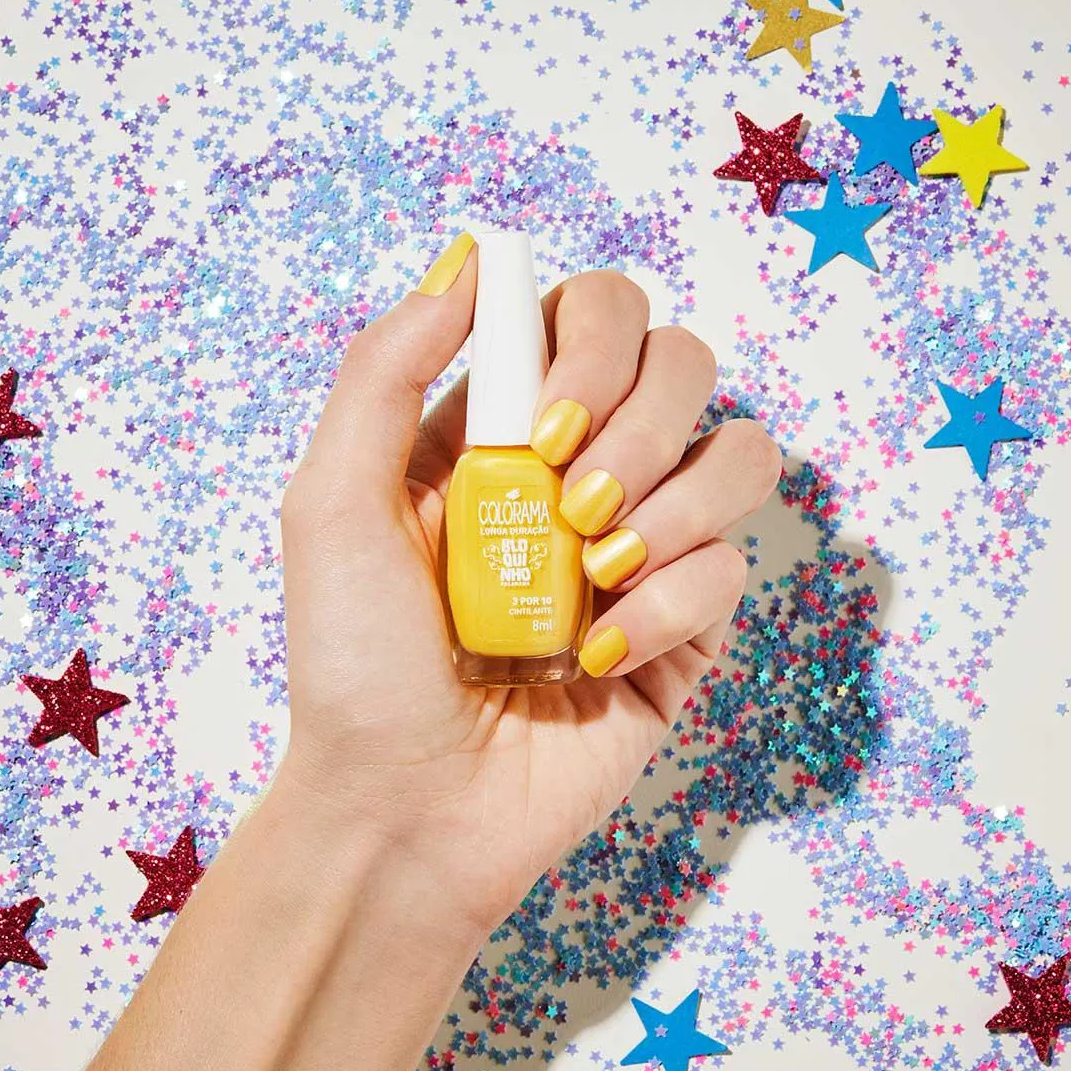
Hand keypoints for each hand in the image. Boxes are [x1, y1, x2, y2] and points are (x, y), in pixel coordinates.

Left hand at [278, 237, 780, 942]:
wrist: (407, 809)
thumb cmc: (356, 665)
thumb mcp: (333, 505)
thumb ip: (385, 370)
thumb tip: (471, 262)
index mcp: (499, 433)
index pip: (591, 317)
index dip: (588, 343)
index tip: (539, 426)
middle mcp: (580, 476)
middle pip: (682, 363)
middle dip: (639, 421)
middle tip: (571, 502)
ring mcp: (641, 550)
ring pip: (737, 454)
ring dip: (674, 507)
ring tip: (595, 574)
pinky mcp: (686, 628)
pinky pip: (733, 567)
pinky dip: (671, 605)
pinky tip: (600, 658)